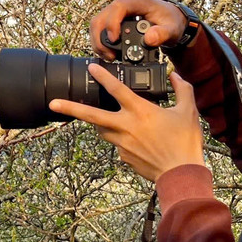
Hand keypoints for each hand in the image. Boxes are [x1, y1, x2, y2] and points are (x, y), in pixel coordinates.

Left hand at [49, 64, 206, 182]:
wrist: (181, 174)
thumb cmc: (185, 142)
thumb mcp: (188, 111)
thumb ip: (182, 89)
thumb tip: (175, 75)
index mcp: (140, 111)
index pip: (116, 89)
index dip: (102, 76)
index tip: (91, 67)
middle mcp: (126, 126)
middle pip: (91, 115)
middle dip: (70, 108)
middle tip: (53, 102)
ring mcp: (122, 143)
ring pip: (102, 129)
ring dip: (100, 122)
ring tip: (104, 117)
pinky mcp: (123, 157)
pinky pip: (117, 144)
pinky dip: (120, 138)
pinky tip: (135, 140)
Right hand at [90, 0, 185, 59]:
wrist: (168, 19)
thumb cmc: (169, 20)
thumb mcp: (171, 29)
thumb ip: (162, 34)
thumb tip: (148, 39)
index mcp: (137, 1)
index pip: (118, 7)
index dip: (112, 23)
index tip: (114, 39)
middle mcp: (122, 3)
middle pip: (101, 17)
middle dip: (101, 39)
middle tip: (110, 55)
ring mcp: (115, 11)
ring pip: (97, 24)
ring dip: (98, 42)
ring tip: (110, 57)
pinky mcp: (112, 19)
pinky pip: (99, 29)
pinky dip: (100, 42)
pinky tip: (108, 53)